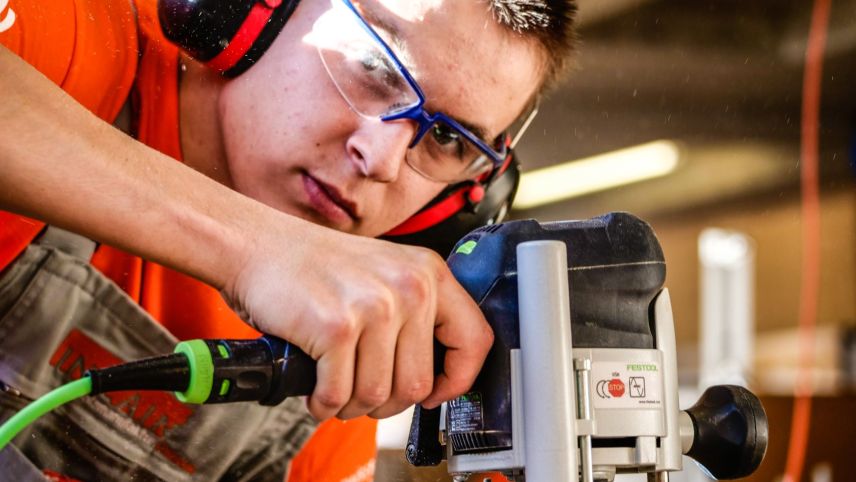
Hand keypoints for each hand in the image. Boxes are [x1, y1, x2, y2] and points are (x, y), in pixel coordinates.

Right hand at [220, 219, 493, 420]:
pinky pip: (340, 394)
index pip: (475, 340)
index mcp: (429, 273)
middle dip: (387, 402)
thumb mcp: (385, 274)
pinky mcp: (336, 328)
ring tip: (335, 386)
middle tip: (361, 392)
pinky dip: (323, 402)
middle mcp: (409, 287)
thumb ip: (418, 314)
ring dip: (351, 404)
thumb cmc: (316, 266)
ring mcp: (374, 307)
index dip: (458, 379)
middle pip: (418, 384)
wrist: (257, 245)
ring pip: (378, 395)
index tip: (436, 392)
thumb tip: (437, 377)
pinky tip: (315, 386)